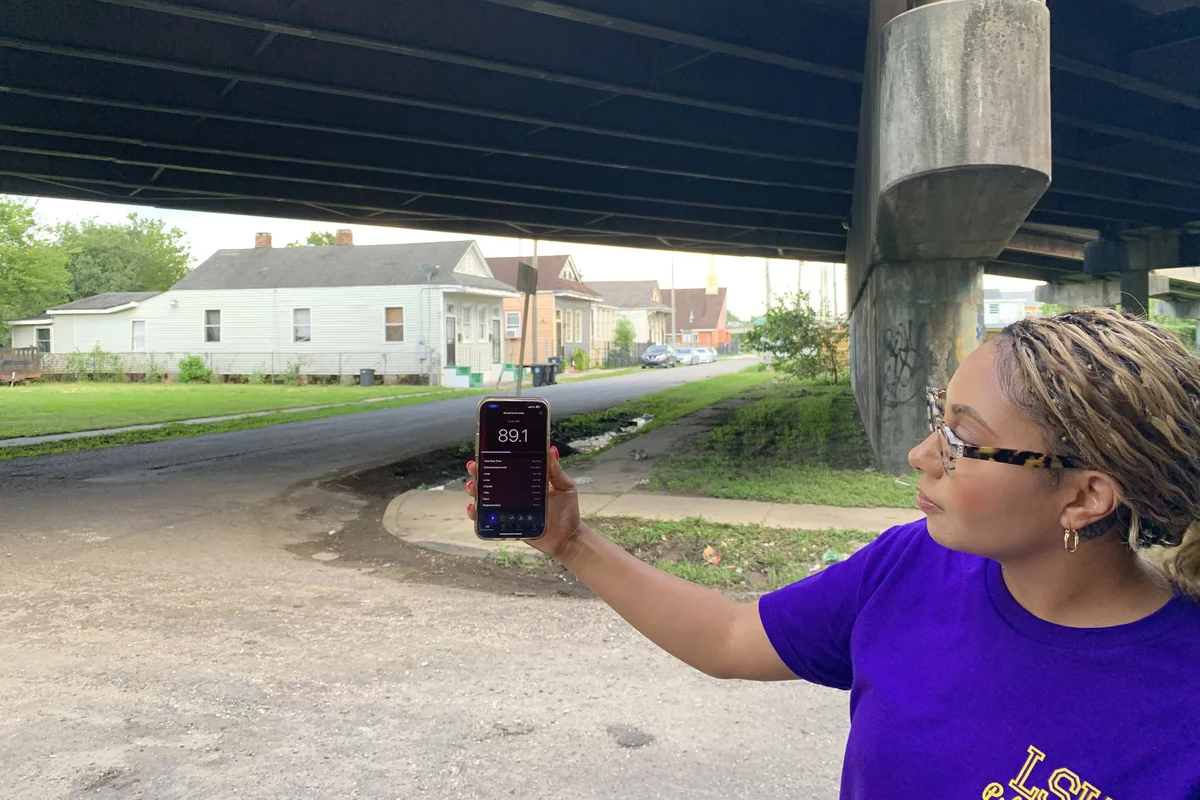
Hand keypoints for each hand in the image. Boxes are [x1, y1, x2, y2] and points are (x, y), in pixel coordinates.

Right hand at [465, 447, 583, 559]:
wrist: (568, 538)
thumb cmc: (567, 511)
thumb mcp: (565, 487)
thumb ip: (556, 471)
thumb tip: (550, 450)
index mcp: (527, 481)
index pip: (507, 467)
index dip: (494, 459)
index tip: (484, 452)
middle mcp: (515, 494)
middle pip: (491, 481)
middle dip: (479, 473)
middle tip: (474, 468)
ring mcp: (509, 510)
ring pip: (486, 499)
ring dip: (475, 491)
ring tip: (473, 487)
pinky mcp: (507, 525)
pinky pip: (488, 520)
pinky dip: (477, 514)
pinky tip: (474, 508)